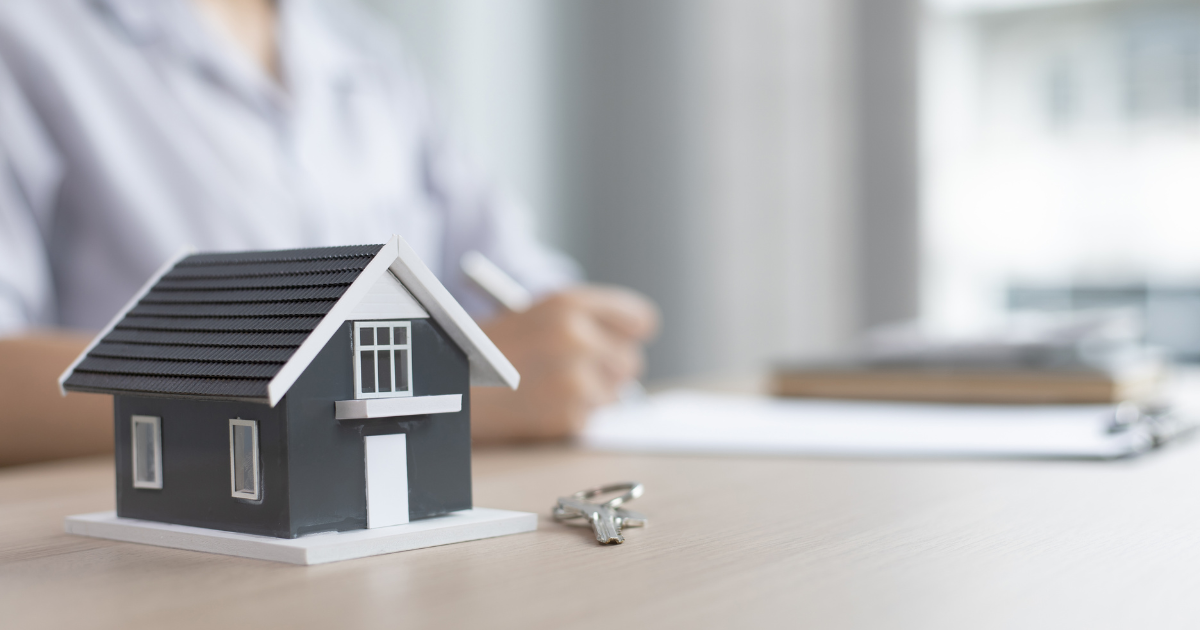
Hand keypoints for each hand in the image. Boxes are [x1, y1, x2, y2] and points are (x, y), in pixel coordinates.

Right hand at [472, 285, 658, 441]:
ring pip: (616, 393)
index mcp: (570, 304)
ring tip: (549, 387)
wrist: (446, 387)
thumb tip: (631, 342)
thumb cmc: (490, 349)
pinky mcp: (568, 416)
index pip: (639, 320)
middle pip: (631, 361)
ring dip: (592, 395)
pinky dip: (572, 416)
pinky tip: (541, 405)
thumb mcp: (537, 314)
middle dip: (608, 369)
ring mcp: (574, 379)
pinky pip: (592, 417)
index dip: (630, 333)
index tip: (622, 341)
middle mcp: (577, 338)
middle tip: (573, 370)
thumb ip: (586, 322)